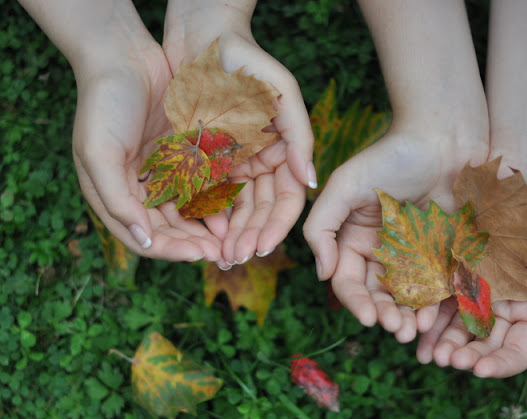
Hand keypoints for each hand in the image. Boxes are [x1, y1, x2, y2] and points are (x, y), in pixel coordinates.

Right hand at [73, 35, 222, 261]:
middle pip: (169, 230)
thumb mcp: (99, 153)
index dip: (171, 250)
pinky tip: (233, 209)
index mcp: (113, 195)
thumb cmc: (104, 104)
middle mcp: (138, 190)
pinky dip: (213, 200)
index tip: (199, 255)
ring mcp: (161, 173)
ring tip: (231, 237)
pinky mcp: (181, 155)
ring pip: (187, 212)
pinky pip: (200, 185)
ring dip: (207, 228)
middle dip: (194, 243)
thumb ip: (117, 199)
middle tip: (224, 253)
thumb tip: (143, 240)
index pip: (144, 237)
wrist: (124, 56)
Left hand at [164, 2, 314, 267]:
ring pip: (233, 209)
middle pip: (259, 211)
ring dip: (227, 234)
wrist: (201, 34)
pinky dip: (203, 215)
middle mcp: (258, 163)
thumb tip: (312, 181)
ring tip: (217, 256)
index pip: (286, 199)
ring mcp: (230, 163)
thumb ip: (300, 135)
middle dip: (249, 237)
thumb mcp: (280, 91)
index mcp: (282, 152)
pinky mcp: (201, 158)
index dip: (277, 226)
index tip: (261, 247)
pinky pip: (204, 193)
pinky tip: (197, 233)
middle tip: (234, 259)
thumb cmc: (246, 59)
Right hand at [304, 129, 487, 342]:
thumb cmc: (390, 155)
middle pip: (377, 294)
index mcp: (354, 237)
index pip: (347, 279)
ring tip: (413, 331)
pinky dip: (435, 304)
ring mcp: (414, 254)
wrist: (443, 137)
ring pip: (406, 297)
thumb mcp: (345, 185)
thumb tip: (322, 274)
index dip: (355, 301)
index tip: (369, 318)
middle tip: (396, 329)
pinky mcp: (443, 253)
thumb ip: (321, 226)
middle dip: (383, 315)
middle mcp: (381, 250)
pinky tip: (434, 316)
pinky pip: (437, 286)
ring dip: (407, 317)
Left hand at [416, 159, 526, 376]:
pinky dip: (425, 313)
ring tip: (429, 352)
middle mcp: (497, 299)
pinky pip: (433, 293)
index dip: (498, 363)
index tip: (480, 369)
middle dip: (465, 355)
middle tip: (449, 360)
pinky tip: (414, 326)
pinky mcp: (446, 261)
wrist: (522, 167)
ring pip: (454, 323)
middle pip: (480, 342)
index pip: (513, 349)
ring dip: (442, 341)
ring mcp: (470, 281)